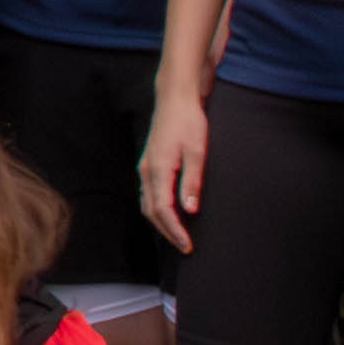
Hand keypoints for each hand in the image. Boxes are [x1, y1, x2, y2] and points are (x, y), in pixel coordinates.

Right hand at [140, 86, 210, 253]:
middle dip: (167, 232)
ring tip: (177, 235)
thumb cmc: (189, 121)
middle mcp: (147, 170)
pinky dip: (157, 209)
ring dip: (160, 222)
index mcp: (159, 169)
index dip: (175, 231)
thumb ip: (192, 181)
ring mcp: (146, 166)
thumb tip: (190, 209)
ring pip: (147, 203)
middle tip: (184, 246)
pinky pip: (148, 193)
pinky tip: (169, 212)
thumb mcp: (197, 151)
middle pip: (151, 211)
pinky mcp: (149, 163)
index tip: (187, 246)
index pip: (163, 210)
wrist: (175, 98)